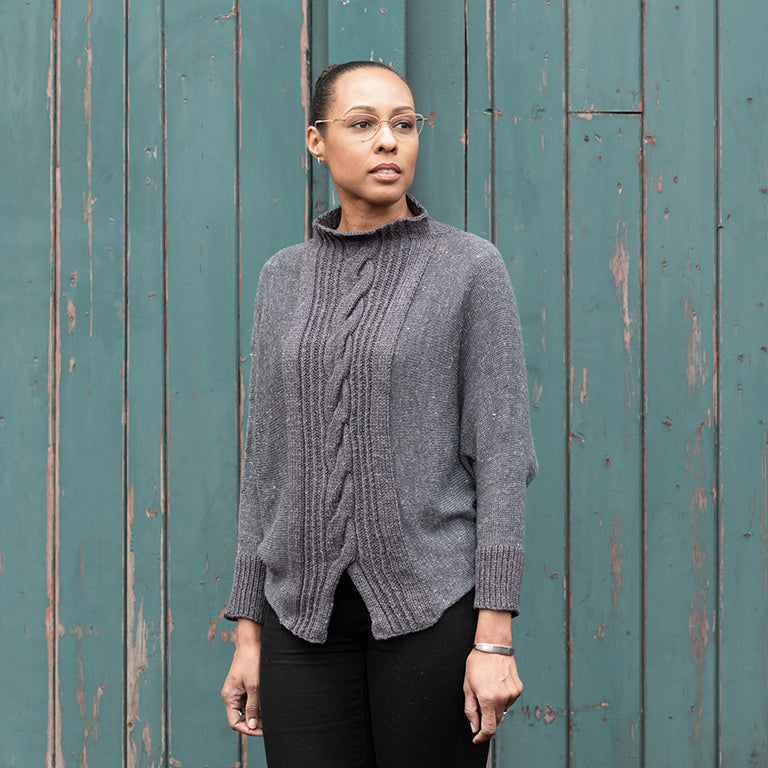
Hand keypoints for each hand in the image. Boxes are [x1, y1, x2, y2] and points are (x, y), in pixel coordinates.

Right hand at [221, 619, 262, 736]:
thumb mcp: (254, 686)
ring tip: (269, 718)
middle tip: (268, 726)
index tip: (261, 731)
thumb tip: (252, 725)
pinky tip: (267, 708)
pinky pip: (248, 701)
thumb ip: (252, 707)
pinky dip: (256, 706)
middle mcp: (231, 695)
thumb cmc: (251, 661)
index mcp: (229, 697)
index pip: (235, 722)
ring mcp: (237, 690)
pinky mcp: (243, 685)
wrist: (251, 642)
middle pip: (240, 718)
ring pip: (245, 710)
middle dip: (253, 724)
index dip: (248, 729)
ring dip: (256, 715)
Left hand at [462, 649, 522, 743]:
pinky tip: (497, 685)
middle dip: (487, 718)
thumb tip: (474, 727)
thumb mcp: (467, 686)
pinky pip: (509, 701)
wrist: (493, 646)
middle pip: (496, 720)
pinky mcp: (518, 689)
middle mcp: (502, 698)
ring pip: (503, 711)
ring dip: (495, 707)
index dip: (482, 737)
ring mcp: (512, 694)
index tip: (477, 738)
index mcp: (488, 699)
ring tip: (488, 689)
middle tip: (480, 703)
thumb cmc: (477, 663)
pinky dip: (502, 699)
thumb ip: (470, 709)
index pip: (488, 728)